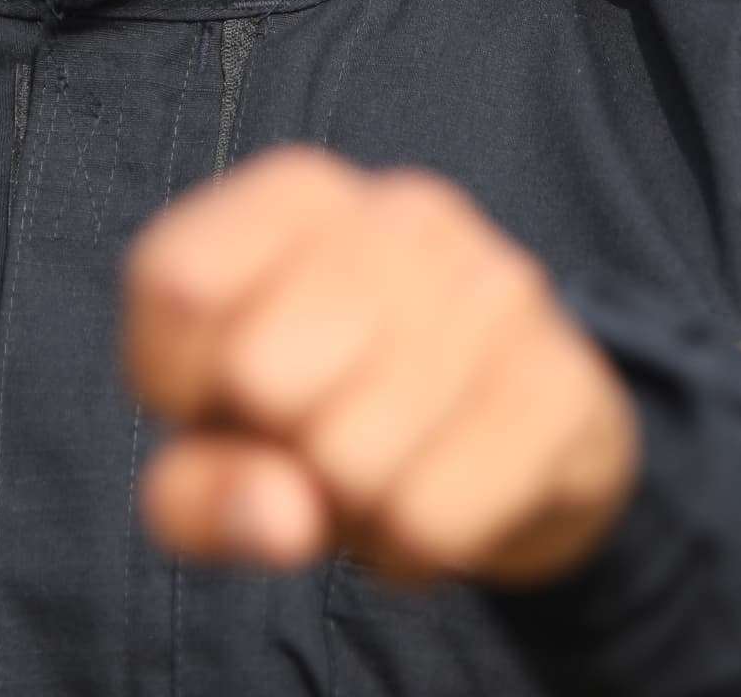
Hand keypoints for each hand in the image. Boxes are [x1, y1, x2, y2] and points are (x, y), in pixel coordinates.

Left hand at [122, 147, 638, 587]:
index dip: (176, 375)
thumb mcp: (229, 446)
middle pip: (263, 373)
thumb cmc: (336, 421)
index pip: (178, 279)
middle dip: (275, 446)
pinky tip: (436, 498)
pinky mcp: (563, 382)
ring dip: (349, 509)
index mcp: (301, 192)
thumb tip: (284, 517)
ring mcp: (498, 286)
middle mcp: (404, 212)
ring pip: (350, 458)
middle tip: (317, 438)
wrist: (521, 447)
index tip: (215, 392)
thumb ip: (196, 490)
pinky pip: (433, 515)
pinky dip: (414, 548)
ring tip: (382, 474)